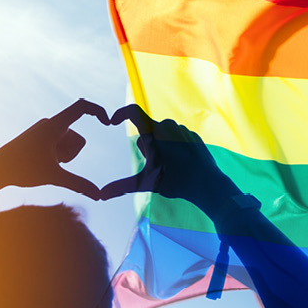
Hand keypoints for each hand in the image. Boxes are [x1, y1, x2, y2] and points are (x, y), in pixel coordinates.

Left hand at [0, 99, 107, 199]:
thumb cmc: (22, 170)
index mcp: (54, 125)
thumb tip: (100, 196)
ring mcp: (45, 130)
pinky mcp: (40, 137)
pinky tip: (41, 164)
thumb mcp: (54, 177)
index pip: (81, 107)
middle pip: (78, 140)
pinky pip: (60, 147)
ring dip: (63, 158)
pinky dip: (56, 157)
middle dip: (71, 155)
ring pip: (69, 145)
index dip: (98, 111)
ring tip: (44, 164)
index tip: (109, 122)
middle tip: (52, 164)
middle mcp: (50, 123)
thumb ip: (79, 184)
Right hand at [96, 104, 238, 210]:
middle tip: (156, 164)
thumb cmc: (176, 182)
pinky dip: (175, 148)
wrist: (207, 184)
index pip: (132, 112)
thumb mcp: (147, 183)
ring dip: (161, 147)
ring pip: (162, 134)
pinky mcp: (193, 135)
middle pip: (147, 131)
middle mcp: (168, 125)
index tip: (112, 121)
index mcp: (154, 132)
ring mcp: (182, 129)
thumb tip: (100, 196)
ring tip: (171, 166)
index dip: (119, 114)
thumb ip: (122, 186)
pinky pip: (177, 138)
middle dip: (147, 146)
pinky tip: (182, 163)